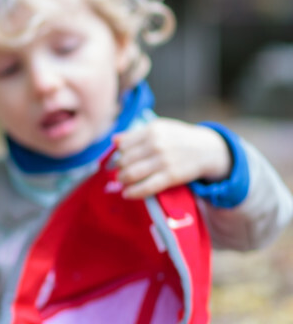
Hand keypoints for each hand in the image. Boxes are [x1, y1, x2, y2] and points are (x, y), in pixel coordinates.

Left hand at [113, 120, 230, 199]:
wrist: (209, 150)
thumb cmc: (180, 139)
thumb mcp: (161, 128)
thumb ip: (137, 134)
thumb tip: (114, 140)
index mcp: (152, 130)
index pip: (123, 145)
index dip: (119, 155)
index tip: (120, 160)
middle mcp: (156, 144)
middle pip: (124, 161)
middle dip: (119, 169)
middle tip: (120, 173)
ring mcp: (163, 161)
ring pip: (130, 174)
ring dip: (123, 180)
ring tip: (123, 182)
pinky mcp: (171, 176)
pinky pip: (145, 187)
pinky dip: (133, 193)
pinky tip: (127, 194)